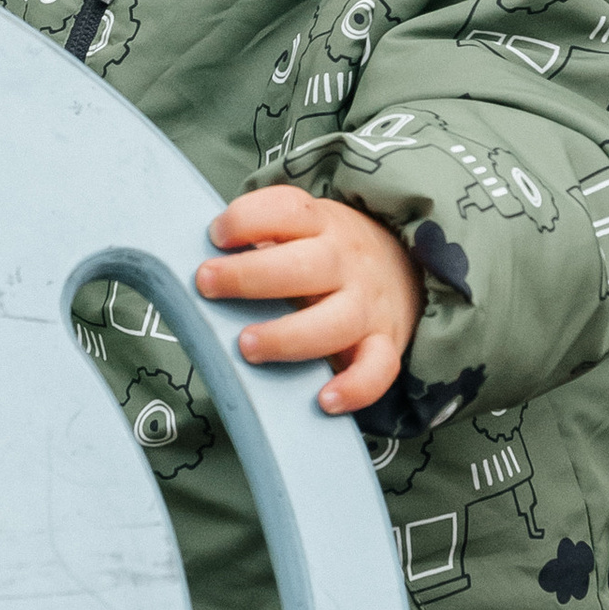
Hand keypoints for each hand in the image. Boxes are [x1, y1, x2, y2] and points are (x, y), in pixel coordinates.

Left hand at [196, 186, 424, 416]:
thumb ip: (260, 235)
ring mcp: (368, 305)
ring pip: (335, 322)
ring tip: (246, 346)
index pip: (287, 209)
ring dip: (288, 336)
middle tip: (207, 284)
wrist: (407, 268)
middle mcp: (346, 261)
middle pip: (305, 265)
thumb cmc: (330, 252)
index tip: (216, 235)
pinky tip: (323, 400)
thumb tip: (201, 260)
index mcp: (322, 223)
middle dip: (251, 275)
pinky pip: (378, 369)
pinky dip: (356, 387)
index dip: (248, 218)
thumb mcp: (303, 226)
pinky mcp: (385, 343)